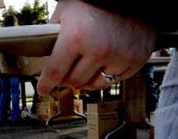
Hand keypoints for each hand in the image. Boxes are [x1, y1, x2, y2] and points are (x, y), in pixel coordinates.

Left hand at [37, 0, 155, 95]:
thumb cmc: (95, 2)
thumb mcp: (66, 11)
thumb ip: (53, 34)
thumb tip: (44, 56)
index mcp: (76, 37)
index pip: (55, 72)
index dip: (46, 84)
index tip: (43, 90)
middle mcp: (98, 50)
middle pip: (74, 81)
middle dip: (66, 78)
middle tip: (65, 72)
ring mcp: (119, 57)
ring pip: (94, 85)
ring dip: (87, 79)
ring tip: (85, 67)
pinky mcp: (135, 61)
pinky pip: (115, 80)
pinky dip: (108, 74)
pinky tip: (105, 62)